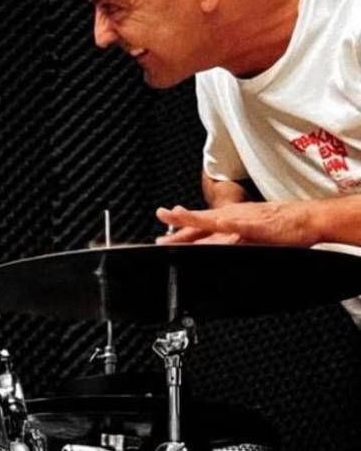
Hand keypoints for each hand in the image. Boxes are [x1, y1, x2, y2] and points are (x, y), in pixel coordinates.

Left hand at [154, 202, 316, 247]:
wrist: (306, 218)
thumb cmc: (279, 226)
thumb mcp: (247, 231)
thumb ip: (229, 239)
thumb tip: (212, 247)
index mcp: (228, 218)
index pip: (198, 225)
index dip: (178, 229)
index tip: (161, 236)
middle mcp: (231, 217)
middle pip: (199, 224)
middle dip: (177, 228)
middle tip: (158, 238)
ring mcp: (243, 220)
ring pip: (213, 222)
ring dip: (194, 222)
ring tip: (176, 221)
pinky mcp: (258, 226)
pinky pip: (240, 226)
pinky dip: (228, 226)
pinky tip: (218, 227)